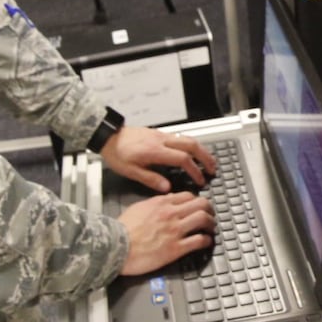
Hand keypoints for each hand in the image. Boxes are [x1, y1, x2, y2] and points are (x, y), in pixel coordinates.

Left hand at [101, 125, 217, 191]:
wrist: (108, 136)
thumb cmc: (117, 154)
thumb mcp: (130, 171)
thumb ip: (150, 179)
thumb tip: (167, 188)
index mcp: (155, 151)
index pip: (183, 159)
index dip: (194, 170)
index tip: (200, 180)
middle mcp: (161, 140)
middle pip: (191, 144)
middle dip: (205, 156)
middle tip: (212, 168)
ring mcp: (161, 135)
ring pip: (188, 138)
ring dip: (200, 149)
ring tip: (207, 160)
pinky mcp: (159, 133)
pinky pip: (180, 137)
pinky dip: (191, 145)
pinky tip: (192, 152)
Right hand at [117, 192, 214, 275]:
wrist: (114, 247)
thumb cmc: (122, 230)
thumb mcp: (138, 208)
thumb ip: (155, 203)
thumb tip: (168, 200)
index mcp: (162, 203)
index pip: (189, 196)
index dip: (197, 200)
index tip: (199, 206)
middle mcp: (171, 214)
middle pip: (202, 204)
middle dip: (209, 210)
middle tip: (210, 215)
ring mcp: (175, 231)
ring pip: (204, 220)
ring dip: (211, 224)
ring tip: (211, 228)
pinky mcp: (176, 248)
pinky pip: (199, 241)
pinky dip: (207, 241)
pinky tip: (206, 242)